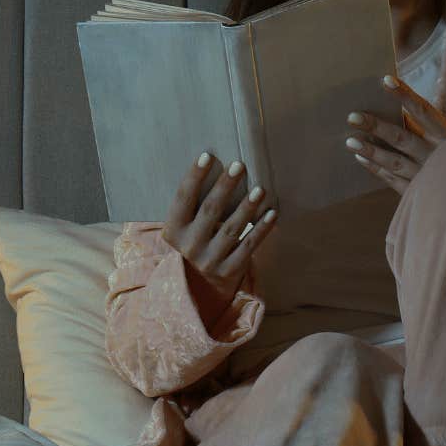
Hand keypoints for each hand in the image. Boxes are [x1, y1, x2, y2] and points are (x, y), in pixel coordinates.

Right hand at [161, 152, 277, 305]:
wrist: (195, 290)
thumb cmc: (191, 246)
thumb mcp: (182, 231)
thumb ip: (191, 208)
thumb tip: (212, 169)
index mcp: (172, 231)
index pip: (182, 198)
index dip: (194, 176)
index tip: (207, 155)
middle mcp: (189, 246)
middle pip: (210, 210)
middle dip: (226, 186)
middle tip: (239, 166)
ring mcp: (210, 260)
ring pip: (232, 228)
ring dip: (248, 207)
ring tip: (260, 189)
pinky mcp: (229, 271)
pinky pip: (249, 246)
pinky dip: (262, 230)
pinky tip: (272, 213)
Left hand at [345, 74, 445, 194]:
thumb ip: (437, 129)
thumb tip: (408, 110)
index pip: (423, 111)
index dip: (405, 95)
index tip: (386, 80)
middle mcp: (437, 156)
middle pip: (401, 138)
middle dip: (376, 126)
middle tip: (352, 117)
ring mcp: (427, 176)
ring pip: (394, 162)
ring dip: (371, 151)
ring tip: (350, 141)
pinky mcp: (420, 194)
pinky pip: (394, 180)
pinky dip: (377, 170)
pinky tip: (361, 159)